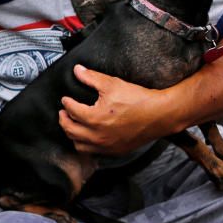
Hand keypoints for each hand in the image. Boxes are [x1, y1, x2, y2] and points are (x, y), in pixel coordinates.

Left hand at [58, 65, 173, 155]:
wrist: (159, 115)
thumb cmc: (138, 99)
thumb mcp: (112, 84)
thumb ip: (91, 78)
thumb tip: (77, 70)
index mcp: (94, 118)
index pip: (71, 110)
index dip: (66, 103)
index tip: (65, 99)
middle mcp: (97, 135)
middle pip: (70, 130)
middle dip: (64, 119)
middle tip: (63, 112)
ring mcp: (106, 146)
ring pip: (79, 145)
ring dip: (72, 135)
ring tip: (73, 125)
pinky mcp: (114, 151)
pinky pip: (93, 152)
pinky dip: (85, 145)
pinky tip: (87, 137)